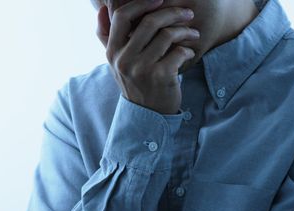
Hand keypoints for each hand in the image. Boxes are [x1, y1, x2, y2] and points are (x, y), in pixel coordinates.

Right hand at [97, 0, 198, 114]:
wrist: (147, 115)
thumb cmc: (135, 83)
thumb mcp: (116, 62)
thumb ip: (107, 36)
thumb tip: (101, 8)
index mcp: (112, 52)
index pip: (121, 16)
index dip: (141, 3)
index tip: (159, 0)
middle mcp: (124, 60)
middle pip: (149, 22)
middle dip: (172, 13)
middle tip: (187, 13)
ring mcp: (141, 69)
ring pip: (167, 35)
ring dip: (185, 31)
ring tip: (193, 33)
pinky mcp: (160, 77)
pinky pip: (179, 52)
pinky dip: (187, 50)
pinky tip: (189, 53)